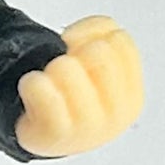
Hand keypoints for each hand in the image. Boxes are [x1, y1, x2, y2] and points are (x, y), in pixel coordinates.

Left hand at [14, 15, 143, 156]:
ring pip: (67, 68)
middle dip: (74, 52)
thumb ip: (103, 35)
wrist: (48, 137)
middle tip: (61, 69)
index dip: (92, 34)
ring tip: (48, 82)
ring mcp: (88, 127)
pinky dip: (32, 82)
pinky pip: (41, 89)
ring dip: (50, 68)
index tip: (77, 48)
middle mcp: (116, 114)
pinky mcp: (56, 134)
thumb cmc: (76, 98)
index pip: (120, 42)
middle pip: (98, 52)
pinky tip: (35, 89)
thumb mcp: (101, 66)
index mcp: (132, 97)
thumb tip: (101, 27)